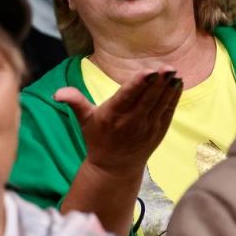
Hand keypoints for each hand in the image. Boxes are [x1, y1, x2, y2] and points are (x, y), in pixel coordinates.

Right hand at [54, 69, 181, 176]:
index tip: (149, 71)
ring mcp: (147, 128)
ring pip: (159, 104)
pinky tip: (178, 84)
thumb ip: (75, 102)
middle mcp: (131, 122)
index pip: (127, 97)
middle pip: (147, 99)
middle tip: (167, 67)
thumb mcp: (84, 121)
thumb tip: (57, 93)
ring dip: (168, 88)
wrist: (114, 168)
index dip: (138, 84)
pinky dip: (173, 98)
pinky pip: (167, 112)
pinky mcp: (158, 132)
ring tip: (174, 72)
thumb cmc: (98, 139)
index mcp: (112, 116)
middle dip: (158, 83)